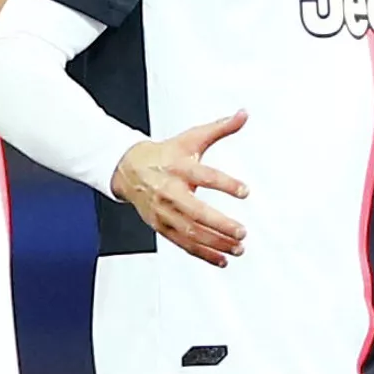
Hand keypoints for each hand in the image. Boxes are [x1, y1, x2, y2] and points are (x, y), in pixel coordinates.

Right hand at [110, 110, 249, 266]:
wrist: (127, 168)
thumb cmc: (164, 154)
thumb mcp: (191, 138)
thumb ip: (220, 128)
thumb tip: (244, 114)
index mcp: (179, 168)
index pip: (204, 176)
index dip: (226, 184)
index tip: (246, 191)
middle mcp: (171, 191)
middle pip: (196, 211)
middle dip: (220, 224)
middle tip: (242, 231)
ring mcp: (165, 212)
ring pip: (191, 232)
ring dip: (216, 243)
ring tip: (238, 247)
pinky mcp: (161, 226)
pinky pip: (183, 244)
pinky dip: (203, 254)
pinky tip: (222, 259)